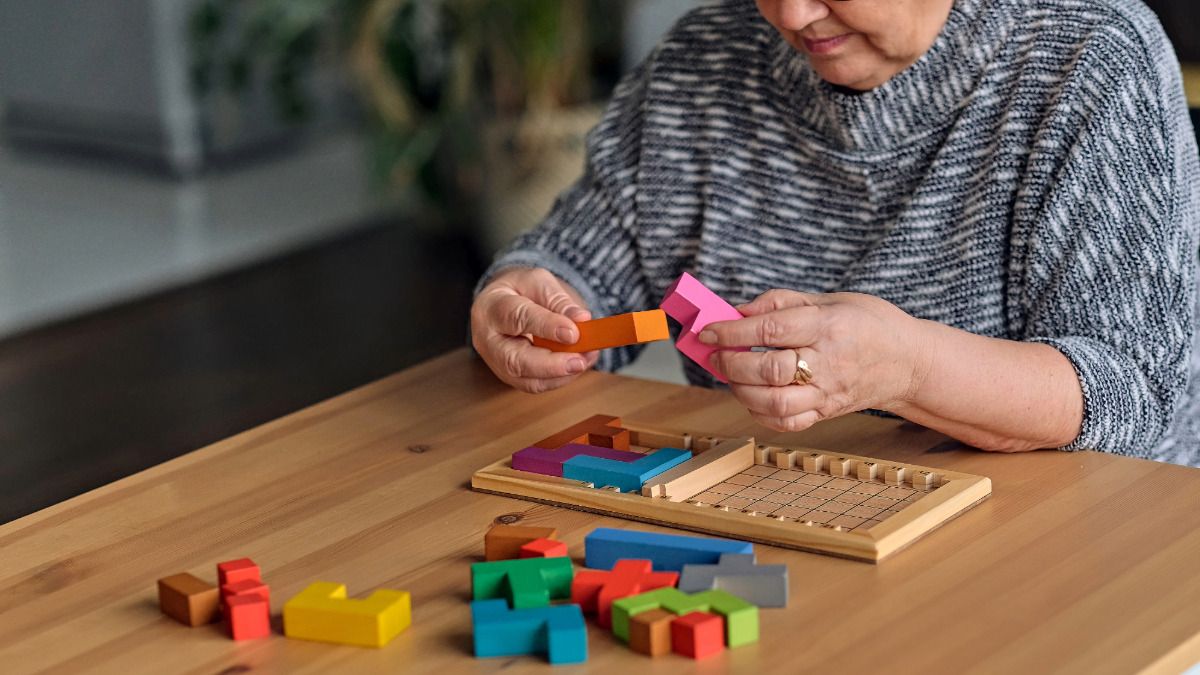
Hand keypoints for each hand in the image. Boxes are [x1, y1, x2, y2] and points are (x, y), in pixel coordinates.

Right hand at [471, 267, 599, 392]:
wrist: (504, 304)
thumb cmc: (520, 290)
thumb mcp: (539, 282)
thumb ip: (559, 301)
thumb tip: (582, 319)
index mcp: (492, 307)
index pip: (516, 318)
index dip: (546, 327)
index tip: (573, 333)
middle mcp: (488, 340)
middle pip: (514, 360)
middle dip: (551, 365)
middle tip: (580, 361)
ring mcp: (497, 363)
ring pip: (527, 380)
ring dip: (561, 375)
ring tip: (585, 360)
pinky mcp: (510, 377)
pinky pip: (536, 384)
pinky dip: (561, 378)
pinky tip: (578, 364)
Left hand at [700, 289, 932, 431]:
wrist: (908, 361)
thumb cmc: (868, 323)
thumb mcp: (829, 299)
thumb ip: (781, 302)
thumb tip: (737, 311)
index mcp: (828, 326)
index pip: (770, 330)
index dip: (731, 331)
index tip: (707, 331)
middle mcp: (828, 362)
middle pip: (768, 370)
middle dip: (731, 363)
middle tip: (715, 354)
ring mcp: (828, 392)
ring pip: (774, 403)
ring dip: (741, 390)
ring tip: (732, 376)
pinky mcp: (827, 412)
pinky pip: (786, 422)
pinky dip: (760, 412)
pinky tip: (752, 396)